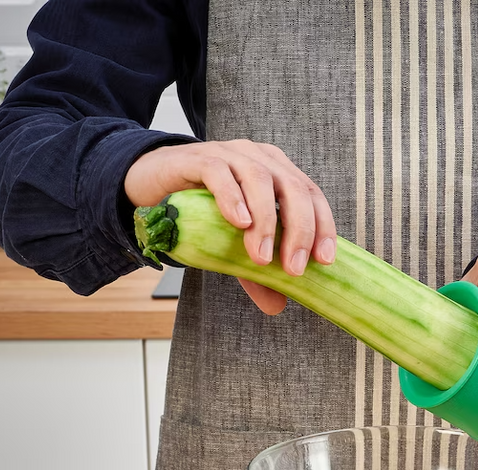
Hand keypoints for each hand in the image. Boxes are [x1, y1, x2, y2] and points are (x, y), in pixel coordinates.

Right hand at [125, 140, 336, 313]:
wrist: (153, 187)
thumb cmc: (202, 212)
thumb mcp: (235, 246)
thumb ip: (256, 272)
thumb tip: (277, 306)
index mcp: (278, 172)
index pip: (312, 195)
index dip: (323, 227)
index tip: (324, 261)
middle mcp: (259, 158)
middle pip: (293, 188)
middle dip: (299, 230)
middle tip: (293, 268)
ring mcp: (230, 154)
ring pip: (260, 180)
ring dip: (266, 222)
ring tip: (260, 257)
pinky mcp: (198, 158)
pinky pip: (220, 174)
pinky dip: (232, 198)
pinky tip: (239, 223)